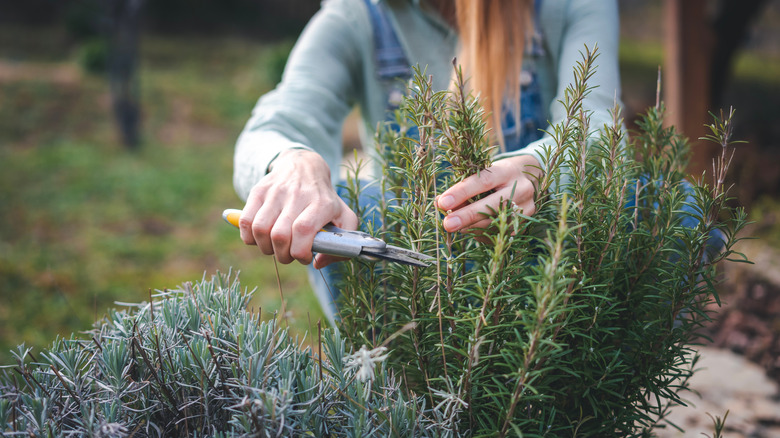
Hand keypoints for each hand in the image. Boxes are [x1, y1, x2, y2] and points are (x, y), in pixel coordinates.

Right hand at [238, 149, 357, 267]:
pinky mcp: (258, 191)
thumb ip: (341, 246)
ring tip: (275, 247)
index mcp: (321, 204)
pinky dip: (249, 237)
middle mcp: (298, 195)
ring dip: (266, 248)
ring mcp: (276, 192)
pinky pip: (246, 221)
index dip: (300, 251)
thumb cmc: (325, 200)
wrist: (305, 167)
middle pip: (280, 235)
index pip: (303, 230)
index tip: (305, 257)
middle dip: (283, 255)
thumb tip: (318, 263)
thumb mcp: (344, 217)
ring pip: (260, 229)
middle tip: (289, 254)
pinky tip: (260, 238)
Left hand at [435, 155, 541, 231]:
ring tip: (454, 226)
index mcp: (507, 170)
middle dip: (467, 216)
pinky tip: (471, 228)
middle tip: (447, 224)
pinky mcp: (526, 222)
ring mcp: (527, 207)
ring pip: (495, 222)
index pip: (483, 182)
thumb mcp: (484, 173)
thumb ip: (463, 186)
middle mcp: (521, 188)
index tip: (443, 203)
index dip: (462, 193)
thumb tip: (440, 203)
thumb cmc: (499, 174)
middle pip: (492, 205)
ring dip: (471, 226)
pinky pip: (500, 232)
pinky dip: (481, 233)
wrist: (531, 178)